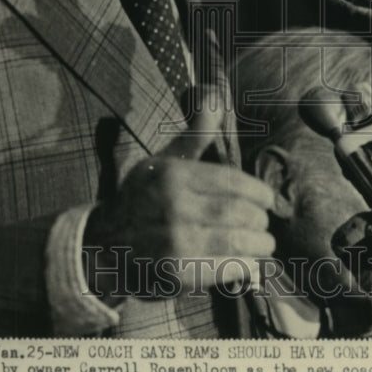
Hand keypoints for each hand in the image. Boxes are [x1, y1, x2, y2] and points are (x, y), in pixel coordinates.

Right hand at [84, 109, 274, 302]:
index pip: (230, 181)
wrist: (104, 244)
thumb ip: (194, 136)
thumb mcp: (162, 161)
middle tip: (264, 222)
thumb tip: (214, 98)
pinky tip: (249, 262)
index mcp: (172, 176)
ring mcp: (174, 243)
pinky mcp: (177, 274)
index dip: (257, 191)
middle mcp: (173, 208)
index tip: (267, 198)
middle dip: (259, 218)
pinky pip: (223, 269)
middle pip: (236, 212)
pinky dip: (243, 265)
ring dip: (258, 243)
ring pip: (234, 241)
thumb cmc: (141, 198)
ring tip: (264, 242)